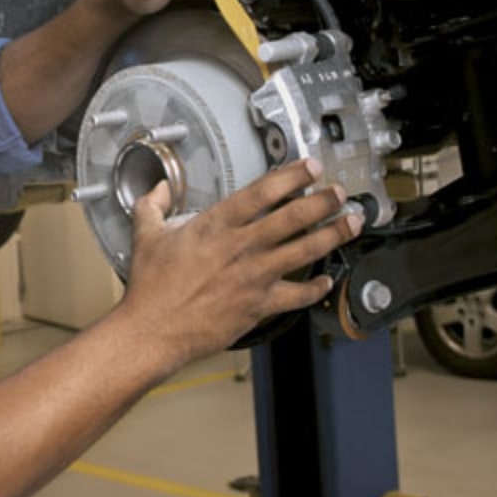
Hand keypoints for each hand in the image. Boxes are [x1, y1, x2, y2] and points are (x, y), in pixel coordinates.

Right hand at [115, 159, 359, 368]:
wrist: (154, 330)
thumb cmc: (150, 287)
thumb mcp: (146, 235)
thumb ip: (153, 205)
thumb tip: (159, 187)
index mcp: (216, 225)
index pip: (262, 191)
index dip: (292, 175)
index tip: (310, 166)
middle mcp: (241, 247)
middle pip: (294, 217)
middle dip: (323, 201)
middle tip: (339, 192)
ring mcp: (254, 277)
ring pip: (305, 251)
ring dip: (333, 235)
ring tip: (351, 223)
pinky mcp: (259, 305)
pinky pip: (298, 295)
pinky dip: (316, 289)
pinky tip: (327, 281)